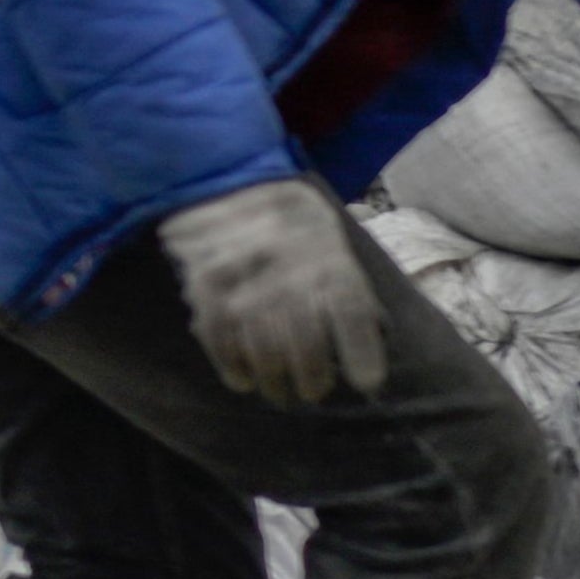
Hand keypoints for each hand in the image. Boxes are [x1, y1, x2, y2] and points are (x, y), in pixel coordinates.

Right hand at [156, 177, 394, 406]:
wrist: (233, 185)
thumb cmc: (295, 230)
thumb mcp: (333, 248)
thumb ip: (348, 293)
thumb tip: (372, 349)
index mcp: (327, 257)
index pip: (349, 309)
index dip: (361, 351)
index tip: (367, 384)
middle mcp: (288, 266)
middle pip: (305, 337)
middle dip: (311, 376)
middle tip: (311, 393)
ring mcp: (245, 276)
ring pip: (263, 345)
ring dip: (273, 379)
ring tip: (279, 392)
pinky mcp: (207, 283)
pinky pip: (220, 336)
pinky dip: (231, 365)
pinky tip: (242, 380)